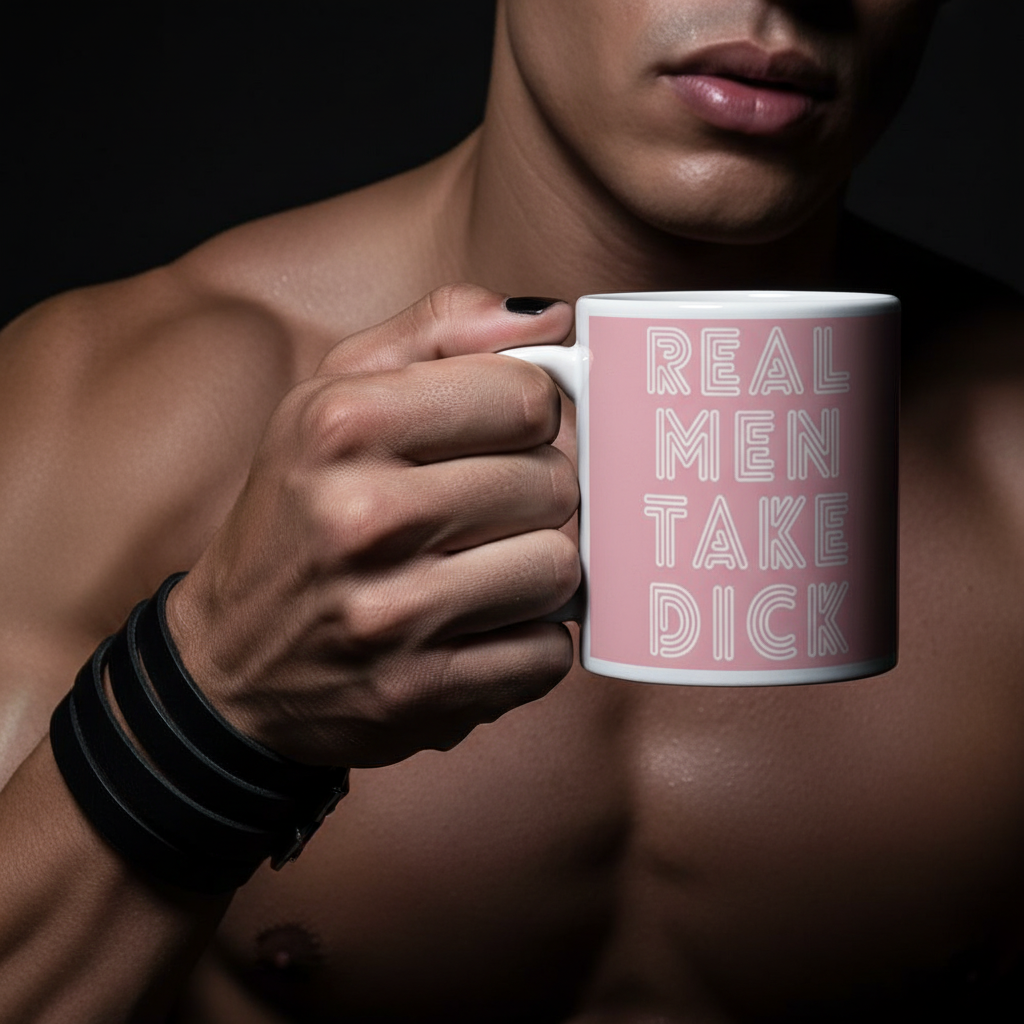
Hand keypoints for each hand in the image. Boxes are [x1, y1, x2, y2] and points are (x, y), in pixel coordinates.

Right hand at [165, 286, 579, 766]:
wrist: (230, 665)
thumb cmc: (295, 514)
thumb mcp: (330, 399)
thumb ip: (438, 332)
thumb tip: (552, 317)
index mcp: (343, 424)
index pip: (525, 396)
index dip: (533, 412)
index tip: (509, 430)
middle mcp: (363, 517)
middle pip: (553, 483)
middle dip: (540, 490)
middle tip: (498, 503)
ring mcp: (392, 614)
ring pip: (559, 569)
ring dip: (538, 568)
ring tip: (491, 565)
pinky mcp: (421, 693)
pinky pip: (546, 653)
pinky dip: (529, 640)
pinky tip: (482, 625)